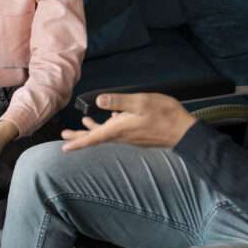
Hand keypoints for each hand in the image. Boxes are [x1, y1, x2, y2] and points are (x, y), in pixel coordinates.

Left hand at [61, 93, 196, 151]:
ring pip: (106, 134)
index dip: (78, 141)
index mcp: (119, 129)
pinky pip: (117, 131)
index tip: (64, 147)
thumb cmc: (164, 115)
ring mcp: (130, 137)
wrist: (184, 132)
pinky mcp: (137, 135)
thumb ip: (119, 100)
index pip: (93, 138)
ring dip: (93, 129)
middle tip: (64, 136)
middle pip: (96, 137)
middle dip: (80, 136)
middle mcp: (122, 136)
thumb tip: (99, 100)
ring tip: (82, 123)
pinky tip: (111, 117)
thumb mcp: (141, 102)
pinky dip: (109, 125)